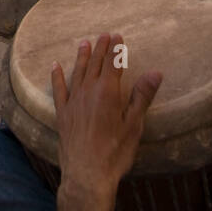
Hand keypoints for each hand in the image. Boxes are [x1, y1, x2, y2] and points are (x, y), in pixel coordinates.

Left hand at [53, 33, 160, 202]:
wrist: (87, 175)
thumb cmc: (115, 152)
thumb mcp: (134, 125)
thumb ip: (142, 96)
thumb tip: (155, 72)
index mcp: (108, 92)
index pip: (113, 63)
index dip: (116, 49)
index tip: (117, 36)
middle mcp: (88, 92)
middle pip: (95, 64)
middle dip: (101, 48)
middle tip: (104, 35)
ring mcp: (73, 102)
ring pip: (78, 72)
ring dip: (82, 57)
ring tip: (84, 43)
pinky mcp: (62, 114)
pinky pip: (59, 90)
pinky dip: (57, 76)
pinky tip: (55, 66)